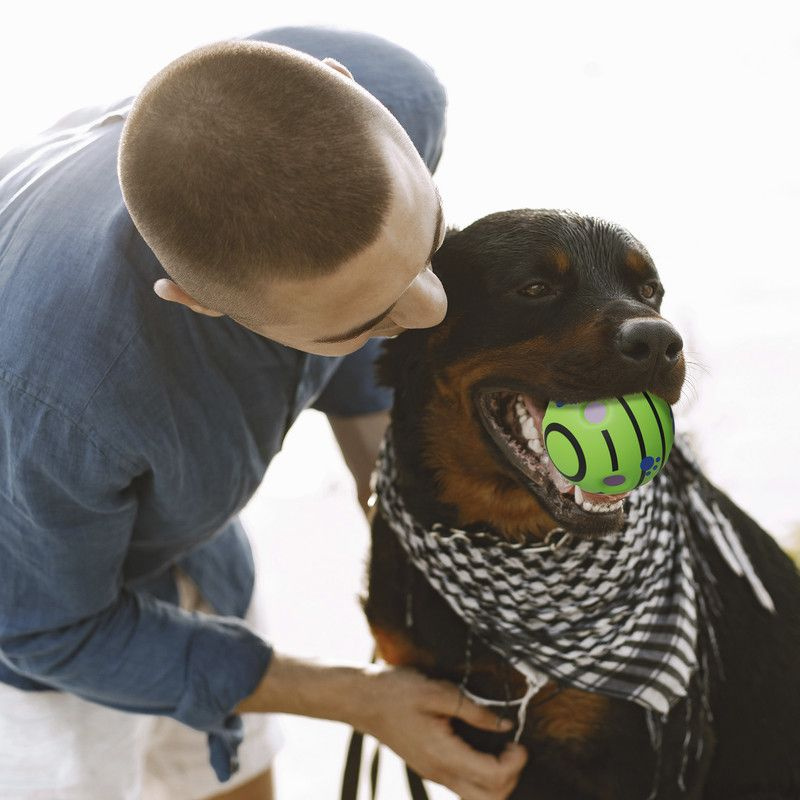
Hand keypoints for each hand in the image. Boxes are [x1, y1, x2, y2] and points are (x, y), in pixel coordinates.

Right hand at [357, 665, 527, 799]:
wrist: (362, 700)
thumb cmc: (397, 691)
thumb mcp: (438, 690)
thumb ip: (474, 710)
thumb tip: (506, 724)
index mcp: (443, 754)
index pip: (493, 778)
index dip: (515, 763)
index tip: (518, 740)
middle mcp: (440, 772)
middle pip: (490, 799)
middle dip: (511, 778)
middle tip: (512, 748)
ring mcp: (434, 774)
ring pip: (477, 798)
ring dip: (497, 779)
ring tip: (499, 748)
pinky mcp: (431, 768)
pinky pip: (464, 786)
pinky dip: (482, 775)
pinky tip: (481, 747)